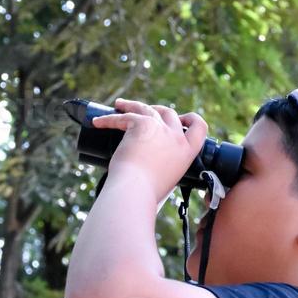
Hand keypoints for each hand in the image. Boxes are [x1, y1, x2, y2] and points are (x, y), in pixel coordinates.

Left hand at [91, 99, 207, 202]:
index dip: (190, 119)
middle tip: (143, 111)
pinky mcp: (142, 124)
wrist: (135, 191)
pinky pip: (123, 117)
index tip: (181, 117)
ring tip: (119, 104)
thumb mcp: (165, 180)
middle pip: (169, 113)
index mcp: (187, 152)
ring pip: (145, 108)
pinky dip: (108, 119)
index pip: (199, 127)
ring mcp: (161, 129)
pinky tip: (98, 121)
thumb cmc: (146, 193)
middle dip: (157, 109)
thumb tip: (151, 167)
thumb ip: (164, 168)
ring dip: (131, 105)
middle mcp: (177, 138)